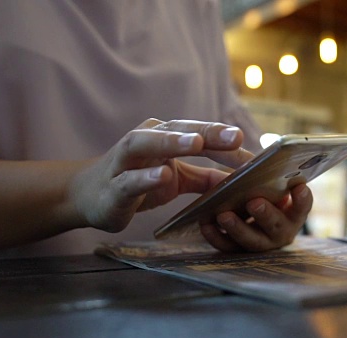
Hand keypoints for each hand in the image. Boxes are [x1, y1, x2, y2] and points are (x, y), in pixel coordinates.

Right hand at [70, 118, 252, 232]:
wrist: (89, 196)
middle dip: (208, 132)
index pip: (200, 136)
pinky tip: (164, 175)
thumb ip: (205, 179)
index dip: (227, 142)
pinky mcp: (113, 185)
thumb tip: (240, 181)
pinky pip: (129, 179)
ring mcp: (126, 162)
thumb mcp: (176, 180)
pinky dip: (146, 177)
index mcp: (164, 137)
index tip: (257, 152)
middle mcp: (146, 140)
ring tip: (197, 142)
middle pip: (178, 130)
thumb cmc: (136, 182)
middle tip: (236, 136)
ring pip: (147, 144)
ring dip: (172, 141)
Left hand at [200, 183, 312, 251]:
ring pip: (250, 240)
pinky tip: (205, 223)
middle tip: (254, 202)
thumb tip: (255, 160)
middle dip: (265, 214)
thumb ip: (268, 177)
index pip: (302, 207)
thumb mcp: (270, 185)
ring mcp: (259, 243)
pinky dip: (215, 236)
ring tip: (224, 215)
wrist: (247, 216)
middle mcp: (279, 232)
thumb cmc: (262, 193)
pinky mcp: (238, 249)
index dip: (302, 199)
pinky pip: (226, 246)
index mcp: (292, 214)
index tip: (299, 187)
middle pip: (275, 226)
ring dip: (237, 227)